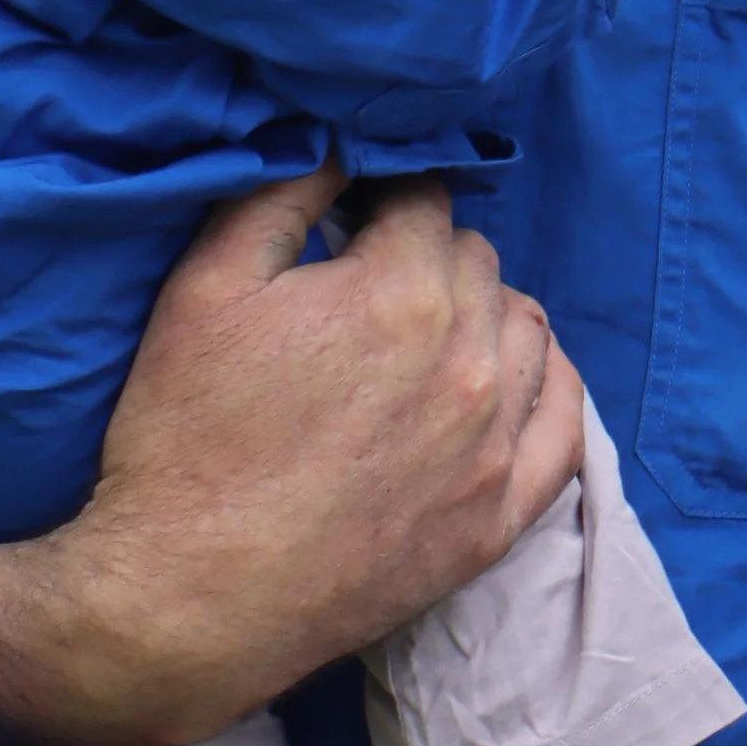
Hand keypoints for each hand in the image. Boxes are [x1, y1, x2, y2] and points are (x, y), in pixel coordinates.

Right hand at [0, 168, 581, 745]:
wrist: (184, 602)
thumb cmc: (182, 439)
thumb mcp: (205, 288)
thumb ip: (281, 195)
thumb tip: (338, 144)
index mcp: (402, 293)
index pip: (423, 200)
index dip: (381, 199)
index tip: (351, 218)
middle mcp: (469, 363)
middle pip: (475, 262)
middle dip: (425, 255)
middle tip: (367, 283)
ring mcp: (493, 447)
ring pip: (525, 332)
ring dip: (483, 313)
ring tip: (426, 331)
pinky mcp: (498, 520)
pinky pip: (564, 426)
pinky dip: (541, 387)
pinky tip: (506, 381)